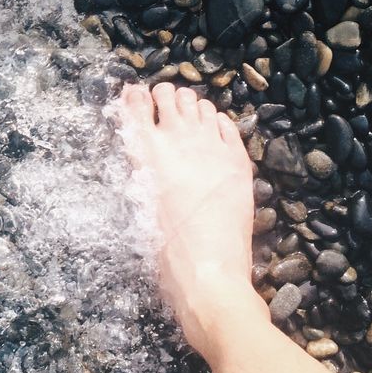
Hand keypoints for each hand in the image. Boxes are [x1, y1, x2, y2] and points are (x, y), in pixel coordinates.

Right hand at [115, 83, 267, 361]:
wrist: (209, 276)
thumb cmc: (165, 252)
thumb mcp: (138, 207)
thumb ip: (139, 171)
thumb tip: (141, 151)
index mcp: (147, 153)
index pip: (135, 105)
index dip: (133, 97)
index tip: (134, 98)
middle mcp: (179, 141)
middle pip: (169, 96)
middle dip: (163, 98)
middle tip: (162, 108)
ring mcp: (213, 148)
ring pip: (199, 105)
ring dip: (190, 107)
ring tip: (186, 118)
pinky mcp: (238, 161)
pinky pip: (227, 125)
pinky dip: (216, 121)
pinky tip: (212, 129)